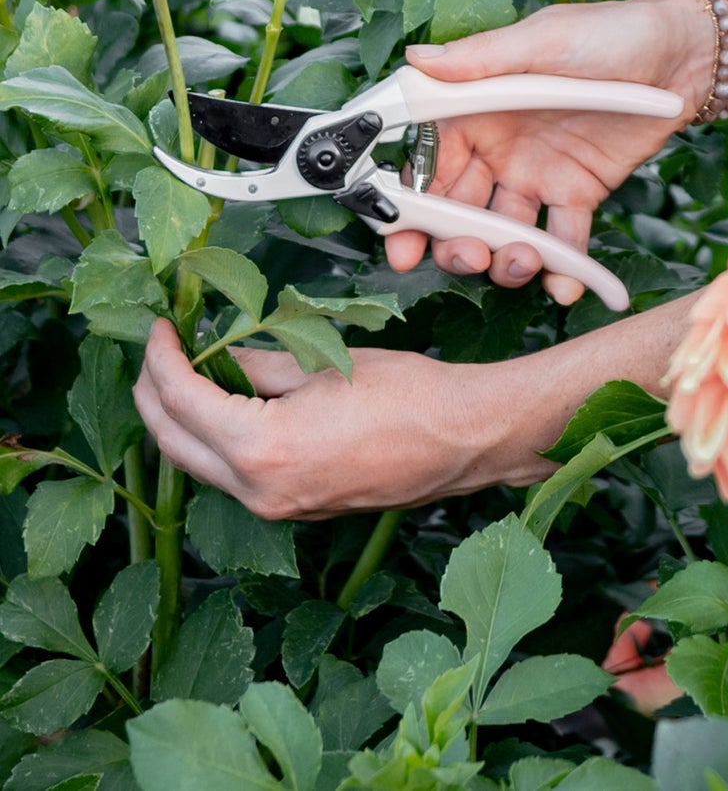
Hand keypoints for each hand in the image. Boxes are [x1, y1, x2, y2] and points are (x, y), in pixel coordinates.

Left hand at [132, 320, 537, 518]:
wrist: (462, 438)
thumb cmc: (408, 392)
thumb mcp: (324, 364)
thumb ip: (260, 364)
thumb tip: (219, 353)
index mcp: (261, 448)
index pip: (183, 400)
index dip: (163, 359)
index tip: (160, 329)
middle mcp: (258, 490)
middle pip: (175, 443)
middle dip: (156, 395)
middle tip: (159, 353)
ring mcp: (276, 506)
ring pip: (201, 464)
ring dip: (183, 421)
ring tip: (188, 375)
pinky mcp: (296, 508)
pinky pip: (235, 477)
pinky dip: (219, 441)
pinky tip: (231, 408)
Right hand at [393, 0, 715, 301]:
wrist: (682, 53)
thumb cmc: (609, 33)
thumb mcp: (543, 40)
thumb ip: (481, 58)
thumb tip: (417, 59)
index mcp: (475, 107)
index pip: (425, 164)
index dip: (409, 206)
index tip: (401, 243)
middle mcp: (496, 147)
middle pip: (457, 209)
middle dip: (454, 243)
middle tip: (469, 256)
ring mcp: (536, 174)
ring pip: (503, 232)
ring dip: (505, 258)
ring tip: (525, 260)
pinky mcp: (577, 193)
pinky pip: (563, 239)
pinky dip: (563, 269)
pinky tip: (567, 286)